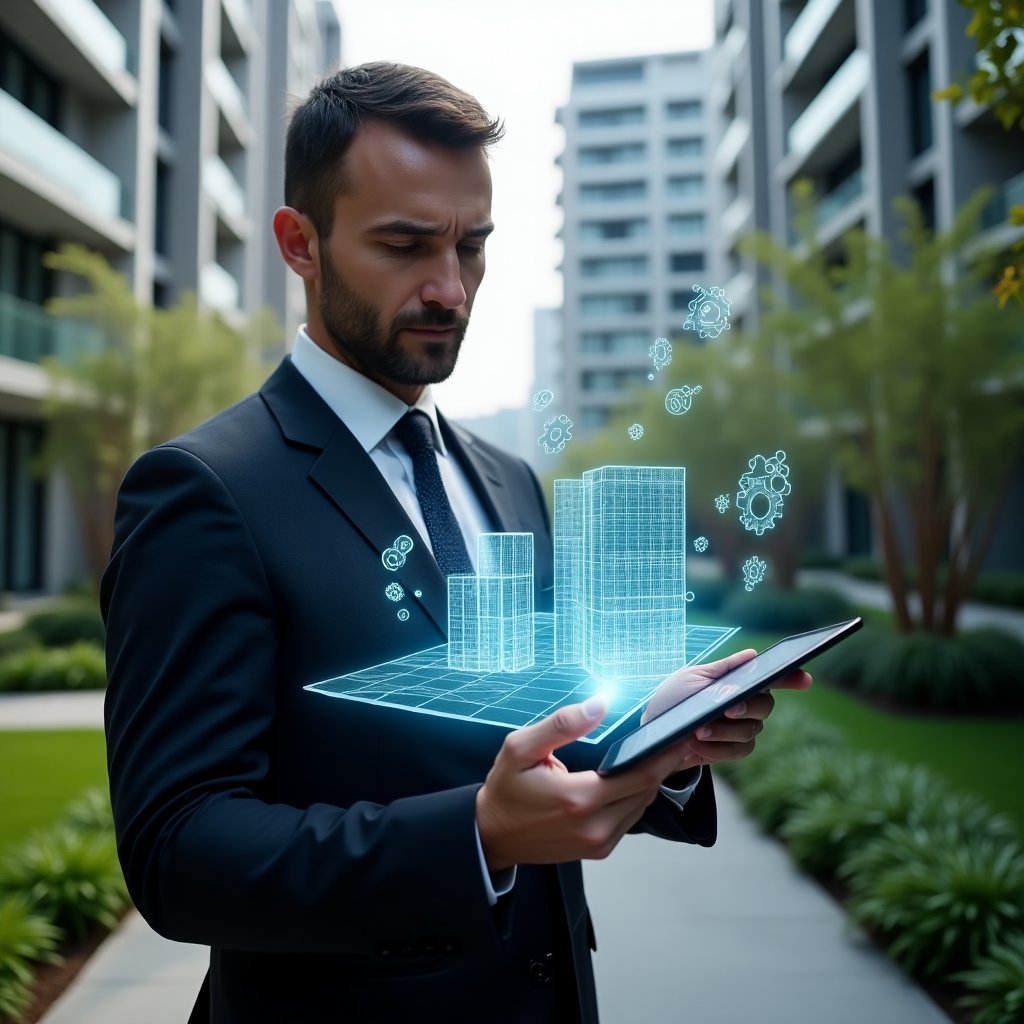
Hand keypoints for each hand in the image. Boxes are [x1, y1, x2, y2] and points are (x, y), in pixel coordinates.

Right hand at [476, 697, 696, 872]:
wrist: (492, 835)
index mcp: (578, 798)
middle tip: (673, 738)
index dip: (665, 755)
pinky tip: (632, 777)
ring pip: (641, 806)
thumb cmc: (505, 789)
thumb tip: (599, 704)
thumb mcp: (521, 748)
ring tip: (656, 753)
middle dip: (662, 764)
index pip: (640, 775)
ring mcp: (598, 843)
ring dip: (650, 781)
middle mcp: (594, 826)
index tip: (681, 735)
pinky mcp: (598, 850)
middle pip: (647, 791)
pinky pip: (629, 819)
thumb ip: (561, 725)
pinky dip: (635, 797)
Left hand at [642, 649, 811, 773]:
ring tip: (698, 729)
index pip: (771, 678)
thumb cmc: (672, 700)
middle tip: (727, 708)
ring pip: (750, 731)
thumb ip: (722, 669)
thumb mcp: (691, 679)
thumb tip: (752, 654)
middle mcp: (746, 705)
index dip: (791, 678)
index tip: (804, 679)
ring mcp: (741, 729)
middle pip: (765, 706)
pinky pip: (738, 751)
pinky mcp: (731, 750)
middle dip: (748, 707)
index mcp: (737, 683)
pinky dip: (716, 748)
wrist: (653, 736)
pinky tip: (696, 743)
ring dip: (723, 730)